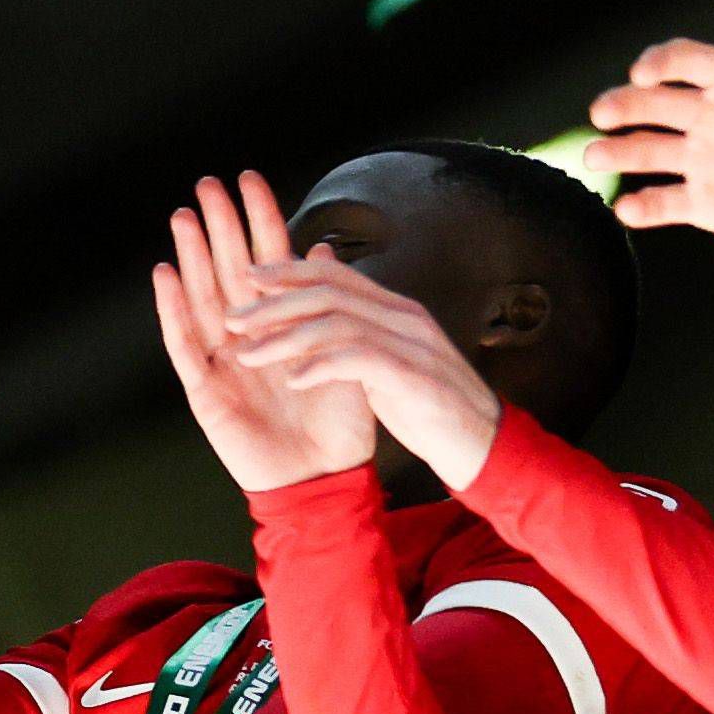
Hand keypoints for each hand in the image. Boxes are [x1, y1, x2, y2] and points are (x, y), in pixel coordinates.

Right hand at [151, 171, 374, 491]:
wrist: (326, 478)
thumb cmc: (338, 422)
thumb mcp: (345, 351)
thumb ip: (329, 300)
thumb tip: (322, 247)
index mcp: (281, 325)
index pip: (266, 261)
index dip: (257, 219)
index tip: (248, 179)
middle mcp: (247, 337)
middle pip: (226, 271)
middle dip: (217, 227)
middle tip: (206, 185)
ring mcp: (222, 362)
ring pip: (200, 298)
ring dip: (190, 257)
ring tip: (182, 217)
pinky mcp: (205, 391)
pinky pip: (183, 343)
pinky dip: (171, 309)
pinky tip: (165, 274)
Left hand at [223, 260, 503, 490]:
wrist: (479, 442)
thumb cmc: (428, 406)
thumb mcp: (386, 364)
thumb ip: (354, 339)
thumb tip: (310, 323)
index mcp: (395, 310)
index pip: (335, 275)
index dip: (289, 271)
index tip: (248, 278)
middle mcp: (404, 317)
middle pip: (329, 292)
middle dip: (274, 303)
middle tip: (233, 318)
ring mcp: (412, 343)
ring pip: (338, 322)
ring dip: (286, 336)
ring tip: (248, 353)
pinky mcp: (414, 376)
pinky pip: (361, 360)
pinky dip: (322, 365)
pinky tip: (293, 379)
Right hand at [586, 13, 713, 261]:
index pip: (690, 62)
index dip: (663, 63)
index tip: (644, 73)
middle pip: (655, 104)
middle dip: (624, 105)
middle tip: (602, 113)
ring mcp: (705, 160)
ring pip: (647, 151)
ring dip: (617, 152)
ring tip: (594, 157)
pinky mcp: (704, 203)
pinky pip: (662, 202)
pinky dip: (641, 207)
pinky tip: (627, 208)